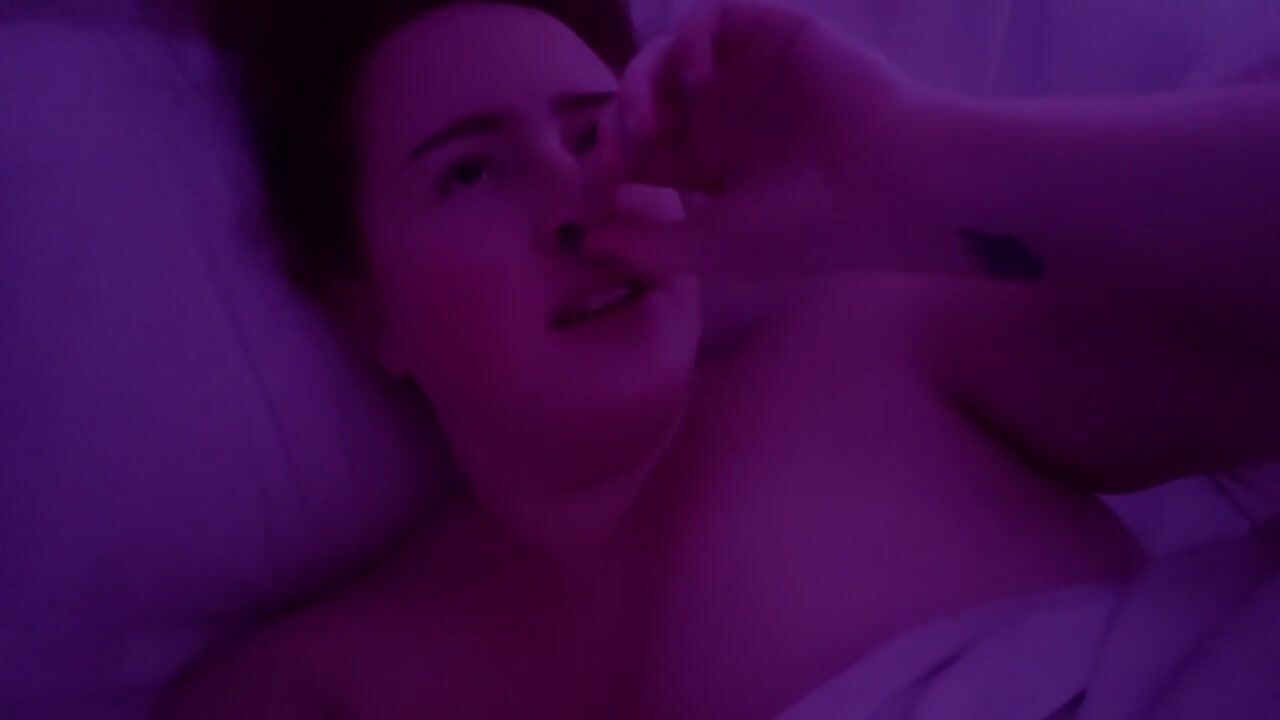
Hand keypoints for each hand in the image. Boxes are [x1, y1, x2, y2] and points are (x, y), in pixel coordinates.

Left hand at [588, 0, 935, 276]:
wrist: (887, 186)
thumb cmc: (807, 227)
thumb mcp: (713, 247)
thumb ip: (646, 245)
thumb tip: (579, 239)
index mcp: (706, 164)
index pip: (633, 154)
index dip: (602, 170)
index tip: (590, 200)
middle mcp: (719, 114)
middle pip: (637, 103)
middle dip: (611, 131)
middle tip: (613, 160)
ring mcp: (741, 72)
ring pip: (661, 57)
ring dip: (637, 86)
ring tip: (645, 124)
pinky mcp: (768, 32)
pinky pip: (708, 16)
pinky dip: (688, 38)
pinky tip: (694, 79)